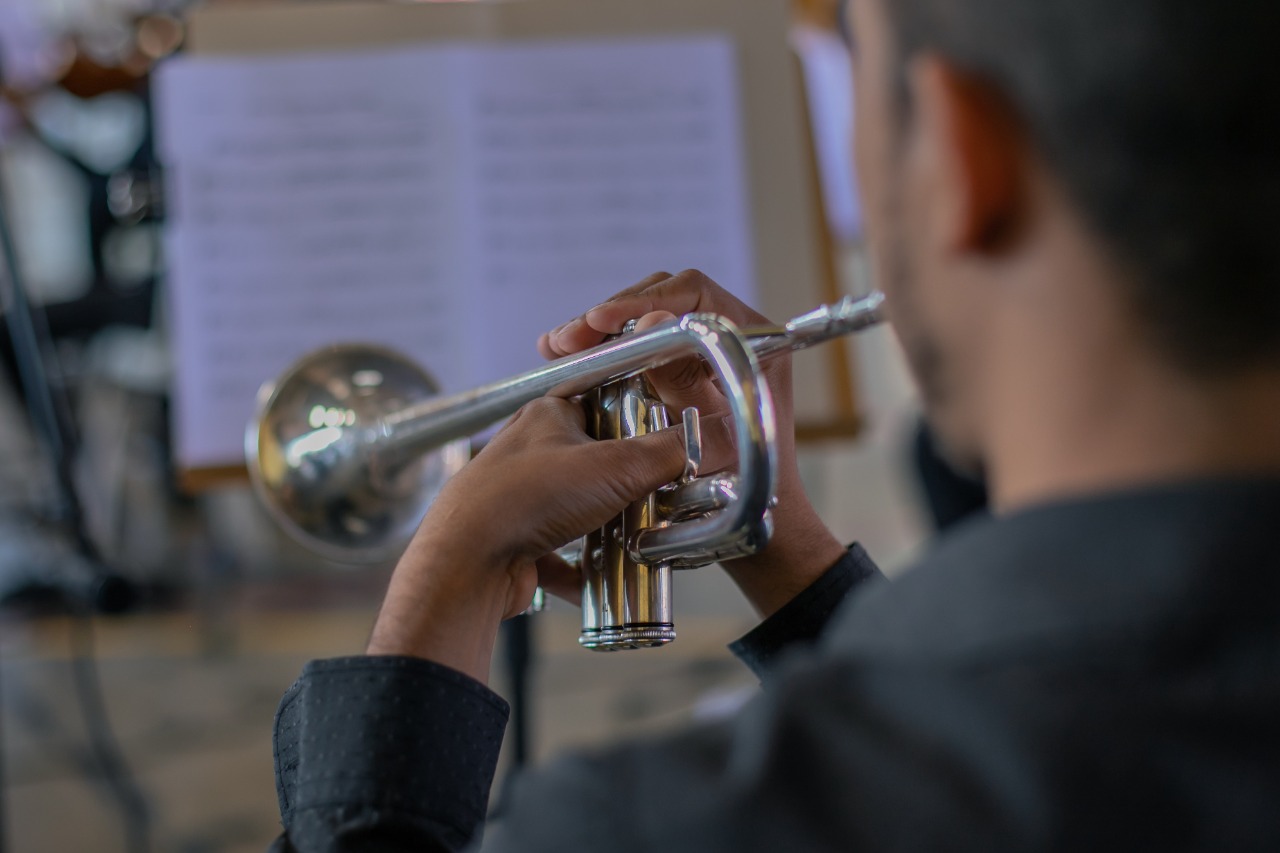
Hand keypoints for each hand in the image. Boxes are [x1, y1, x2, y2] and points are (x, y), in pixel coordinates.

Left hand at [367, 396, 688, 681]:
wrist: (467, 563)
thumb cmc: (524, 498)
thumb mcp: (615, 466)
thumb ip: (666, 452)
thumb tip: (700, 442)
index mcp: (547, 416)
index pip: (605, 405)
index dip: (639, 424)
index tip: (669, 445)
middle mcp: (530, 453)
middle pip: (596, 463)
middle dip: (629, 486)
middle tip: (660, 498)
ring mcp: (521, 499)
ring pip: (580, 510)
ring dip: (608, 528)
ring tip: (638, 539)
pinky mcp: (517, 542)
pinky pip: (561, 554)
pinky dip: (583, 568)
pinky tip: (602, 577)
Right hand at [540, 270, 846, 618]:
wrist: (759, 526)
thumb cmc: (745, 489)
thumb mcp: (705, 433)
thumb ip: (681, 377)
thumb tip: (654, 318)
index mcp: (758, 341)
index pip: (694, 294)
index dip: (642, 300)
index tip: (600, 319)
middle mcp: (736, 336)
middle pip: (664, 299)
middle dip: (611, 315)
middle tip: (568, 338)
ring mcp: (708, 351)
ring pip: (646, 319)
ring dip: (600, 331)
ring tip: (557, 345)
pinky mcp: (684, 368)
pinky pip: (641, 344)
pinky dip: (606, 349)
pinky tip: (568, 356)